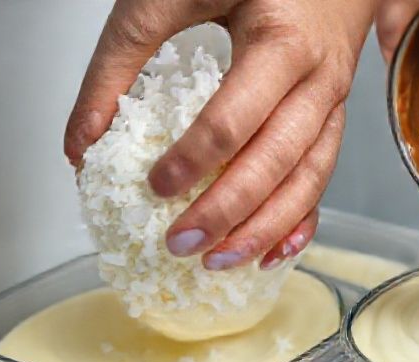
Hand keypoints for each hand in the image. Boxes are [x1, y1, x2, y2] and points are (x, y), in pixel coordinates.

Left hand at [65, 0, 375, 269]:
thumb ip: (121, 59)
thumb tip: (83, 142)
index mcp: (280, 41)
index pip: (236, 118)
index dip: (194, 160)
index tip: (155, 186)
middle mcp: (318, 77)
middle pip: (277, 160)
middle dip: (228, 212)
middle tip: (180, 244)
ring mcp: (333, 99)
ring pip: (310, 177)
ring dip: (266, 228)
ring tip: (221, 262)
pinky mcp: (335, 114)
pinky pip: (325, 174)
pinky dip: (303, 218)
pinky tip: (275, 251)